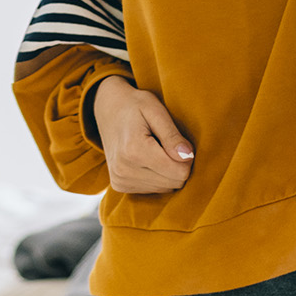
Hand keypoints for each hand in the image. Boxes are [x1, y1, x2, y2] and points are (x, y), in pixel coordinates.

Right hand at [91, 75, 194, 194]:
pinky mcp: (119, 186)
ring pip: (166, 188)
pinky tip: (148, 160)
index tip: (180, 142)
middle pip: (174, 182)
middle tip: (168, 144)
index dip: (187, 157)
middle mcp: (124, 170)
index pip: (180, 172)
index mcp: (134, 149)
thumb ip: (172, 135)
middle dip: (178, 165)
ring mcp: (120, 180)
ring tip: (156, 150)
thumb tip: (188, 156)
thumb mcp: (156, 110)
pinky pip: (154, 190)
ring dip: (167, 171)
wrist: (107, 109)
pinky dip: (157, 176)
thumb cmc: (135, 106)